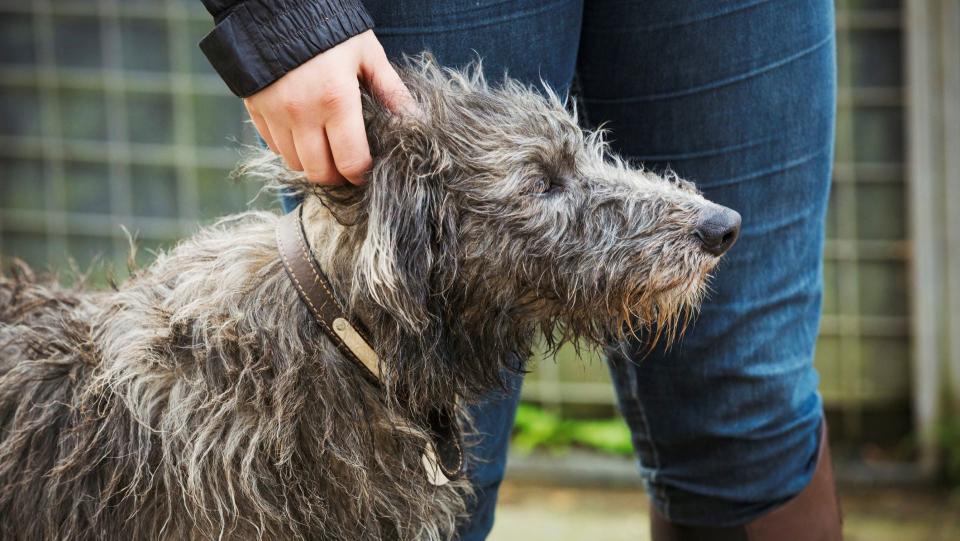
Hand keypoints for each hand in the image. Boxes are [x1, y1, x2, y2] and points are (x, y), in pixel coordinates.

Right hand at [243, 30, 413, 184]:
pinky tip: (302, 131)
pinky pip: (272, 145)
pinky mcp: (255, 109)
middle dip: (337, 174)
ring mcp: (275, 114)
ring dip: (311, 162)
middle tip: (346, 163)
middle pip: (320, 171)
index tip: (366, 170)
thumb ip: (390, 90)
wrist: (275, 6)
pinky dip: (288, 146)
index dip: (361, 173)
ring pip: (294, 163)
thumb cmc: (329, 29)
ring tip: (325, 146)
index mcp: (336, 101)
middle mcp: (303, 114)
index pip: (350, 161)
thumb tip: (415, 119)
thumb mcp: (367, 53)